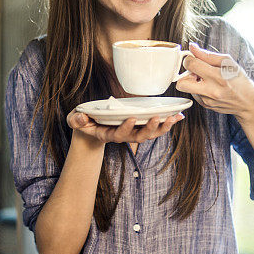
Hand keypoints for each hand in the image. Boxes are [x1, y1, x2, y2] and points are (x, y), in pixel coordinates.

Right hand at [67, 109, 184, 145]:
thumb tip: (81, 118)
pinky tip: (178, 116)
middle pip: (139, 137)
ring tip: (173, 118)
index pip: (118, 134)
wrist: (90, 127)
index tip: (131, 118)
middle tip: (157, 118)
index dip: (125, 128)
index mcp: (108, 134)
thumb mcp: (75, 120)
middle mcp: (122, 135)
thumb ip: (76, 120)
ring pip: (150, 134)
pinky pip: (155, 127)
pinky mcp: (139, 127)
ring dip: (162, 127)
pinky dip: (166, 122)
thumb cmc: (84, 122)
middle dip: (149, 129)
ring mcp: (132, 132)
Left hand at [176, 42, 253, 122]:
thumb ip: (208, 55)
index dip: (190, 59)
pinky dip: (198, 88)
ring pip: (187, 88)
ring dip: (192, 81)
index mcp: (218, 77)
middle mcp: (211, 91)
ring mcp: (207, 101)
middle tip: (196, 71)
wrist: (248, 102)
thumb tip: (192, 48)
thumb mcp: (228, 62)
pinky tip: (209, 86)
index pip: (191, 65)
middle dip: (185, 74)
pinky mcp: (205, 106)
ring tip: (205, 79)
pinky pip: (193, 94)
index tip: (194, 59)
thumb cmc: (239, 80)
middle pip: (181, 83)